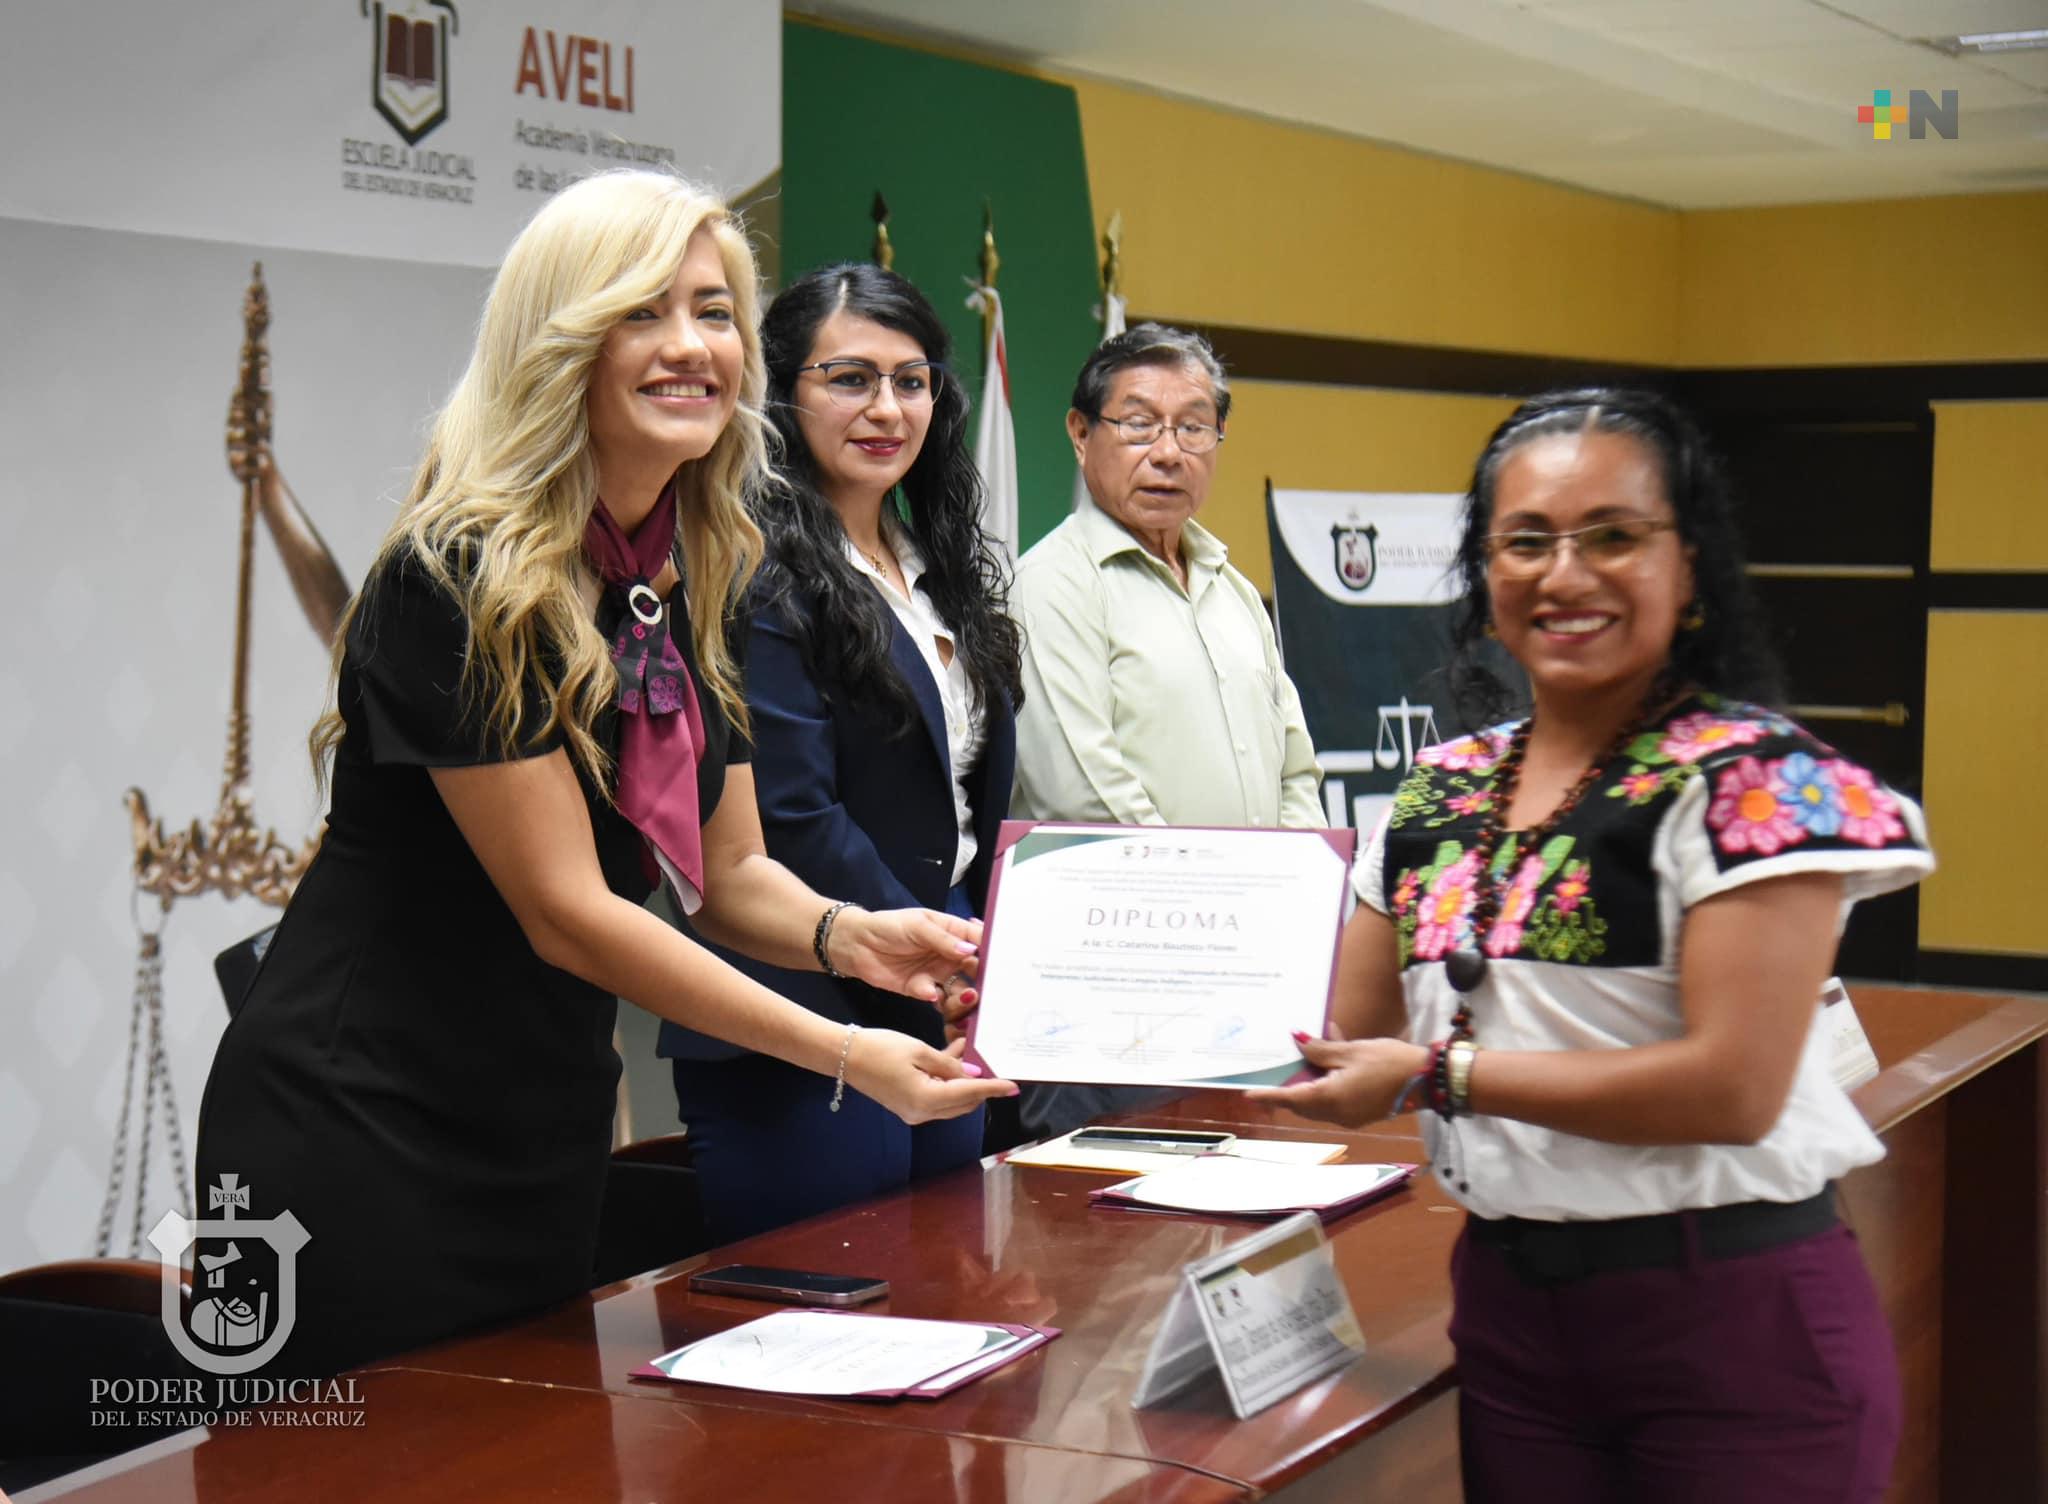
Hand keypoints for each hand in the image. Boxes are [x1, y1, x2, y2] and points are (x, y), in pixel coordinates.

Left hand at [832, 906, 981, 1008]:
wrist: (855, 945)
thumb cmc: (888, 926)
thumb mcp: (917, 925)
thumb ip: (943, 939)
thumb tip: (970, 950)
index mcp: (953, 933)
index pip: (981, 942)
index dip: (994, 953)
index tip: (1005, 965)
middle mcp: (950, 955)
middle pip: (976, 970)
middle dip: (984, 980)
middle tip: (988, 988)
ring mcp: (938, 974)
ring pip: (960, 989)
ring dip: (964, 995)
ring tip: (965, 997)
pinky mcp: (922, 990)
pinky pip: (939, 1000)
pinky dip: (940, 1002)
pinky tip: (931, 994)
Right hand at [846, 1031, 1017, 1124]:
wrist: (843, 1056)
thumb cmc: (880, 1049)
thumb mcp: (919, 1051)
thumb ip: (948, 1065)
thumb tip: (972, 1075)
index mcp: (927, 1099)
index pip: (970, 1093)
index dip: (994, 1088)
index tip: (1014, 1086)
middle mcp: (923, 1113)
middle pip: (964, 1103)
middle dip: (980, 1085)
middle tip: (990, 1061)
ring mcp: (914, 1112)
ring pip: (952, 1101)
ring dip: (963, 1081)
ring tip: (967, 1051)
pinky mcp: (907, 1106)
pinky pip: (937, 1097)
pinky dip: (947, 1082)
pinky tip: (949, 1057)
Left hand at [1245, 1034, 1429, 1127]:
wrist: (1426, 1079)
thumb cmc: (1389, 1062)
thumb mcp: (1351, 1051)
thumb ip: (1320, 1050)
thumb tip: (1298, 1042)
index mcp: (1329, 1098)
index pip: (1289, 1098)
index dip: (1268, 1095)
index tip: (1249, 1094)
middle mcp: (1336, 1113)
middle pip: (1302, 1101)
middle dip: (1290, 1085)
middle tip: (1280, 1065)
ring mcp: (1350, 1114)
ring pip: (1319, 1098)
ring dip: (1312, 1078)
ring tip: (1312, 1048)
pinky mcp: (1362, 1111)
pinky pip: (1336, 1097)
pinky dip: (1330, 1080)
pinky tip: (1336, 1051)